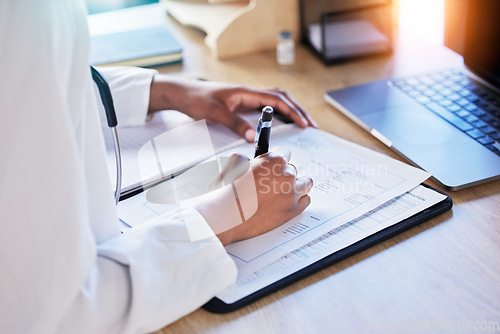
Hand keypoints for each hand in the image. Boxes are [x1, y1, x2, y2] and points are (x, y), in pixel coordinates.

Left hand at [148, 75, 316, 141]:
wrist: (182, 94)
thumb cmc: (197, 100)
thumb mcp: (215, 113)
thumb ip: (235, 124)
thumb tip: (255, 138)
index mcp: (247, 92)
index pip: (277, 100)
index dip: (293, 112)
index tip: (305, 124)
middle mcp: (250, 93)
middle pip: (282, 98)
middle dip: (299, 111)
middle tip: (312, 125)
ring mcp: (247, 97)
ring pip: (276, 101)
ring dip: (291, 111)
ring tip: (303, 124)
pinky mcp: (242, 103)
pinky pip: (266, 107)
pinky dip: (279, 113)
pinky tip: (282, 123)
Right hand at [193, 148, 312, 245]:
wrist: (226, 215)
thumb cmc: (227, 189)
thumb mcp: (234, 162)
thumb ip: (248, 157)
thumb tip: (252, 160)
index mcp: (275, 160)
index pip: (285, 153)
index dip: (276, 159)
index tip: (273, 165)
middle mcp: (287, 176)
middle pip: (293, 169)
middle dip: (283, 174)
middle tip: (272, 181)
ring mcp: (291, 194)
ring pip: (305, 183)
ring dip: (297, 184)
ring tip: (285, 190)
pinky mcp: (292, 211)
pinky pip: (305, 200)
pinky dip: (299, 199)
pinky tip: (289, 200)